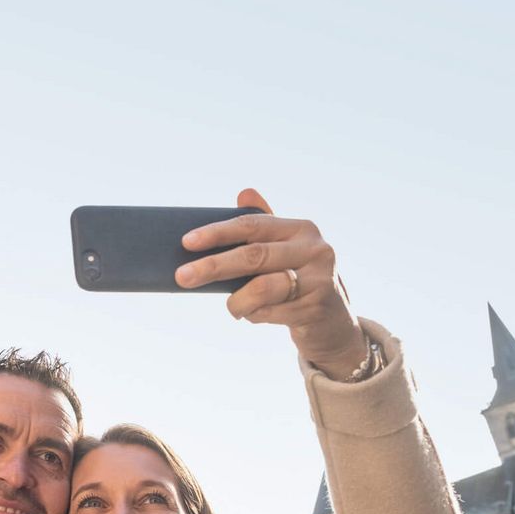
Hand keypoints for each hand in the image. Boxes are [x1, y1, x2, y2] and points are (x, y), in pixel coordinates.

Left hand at [176, 188, 366, 379]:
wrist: (332, 322)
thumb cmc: (297, 281)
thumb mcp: (283, 251)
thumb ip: (263, 226)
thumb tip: (244, 191)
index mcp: (301, 228)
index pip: (252, 225)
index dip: (218, 232)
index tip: (186, 241)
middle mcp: (314, 249)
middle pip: (253, 255)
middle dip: (213, 266)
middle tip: (181, 277)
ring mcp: (319, 278)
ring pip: (261, 288)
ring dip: (237, 301)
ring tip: (234, 308)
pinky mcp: (316, 307)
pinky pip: (270, 311)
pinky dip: (254, 315)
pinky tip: (255, 315)